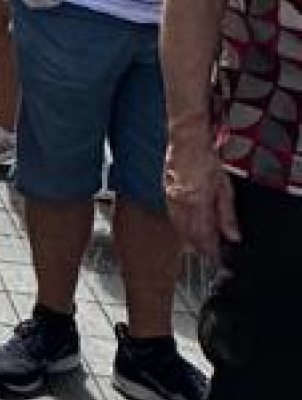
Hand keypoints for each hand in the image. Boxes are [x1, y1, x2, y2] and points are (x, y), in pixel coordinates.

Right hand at [164, 138, 238, 259]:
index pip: (205, 235)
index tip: (217, 258)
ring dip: (190, 240)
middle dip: (200, 248)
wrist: (187, 142)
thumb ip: (227, 214)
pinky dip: (181, 228)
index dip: (211, 250)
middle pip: (190, 235)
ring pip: (179, 228)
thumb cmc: (207, 160)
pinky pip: (173, 218)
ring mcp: (171, 200)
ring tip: (200, 246)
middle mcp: (182, 204)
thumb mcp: (225, 187)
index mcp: (198, 202)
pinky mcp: (166, 195)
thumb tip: (232, 235)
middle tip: (210, 255)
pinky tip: (188, 229)